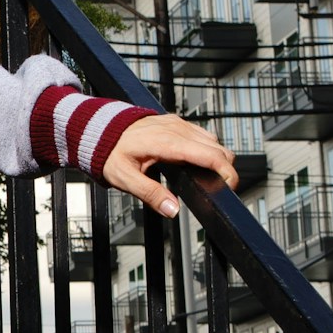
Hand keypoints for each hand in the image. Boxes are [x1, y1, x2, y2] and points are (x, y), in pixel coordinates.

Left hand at [102, 113, 238, 219]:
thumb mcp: (124, 178)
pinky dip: (206, 149)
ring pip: (212, 140)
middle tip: (217, 188)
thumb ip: (150, 194)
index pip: (209, 155)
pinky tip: (195, 162)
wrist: (102, 130)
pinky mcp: (176, 123)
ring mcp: (177, 124)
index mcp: (167, 143)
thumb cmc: (111, 152)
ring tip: (206, 177)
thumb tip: (172, 210)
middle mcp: (176, 129)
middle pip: (217, 148)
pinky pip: (201, 134)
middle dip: (225, 168)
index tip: (230, 188)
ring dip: (216, 158)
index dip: (226, 172)